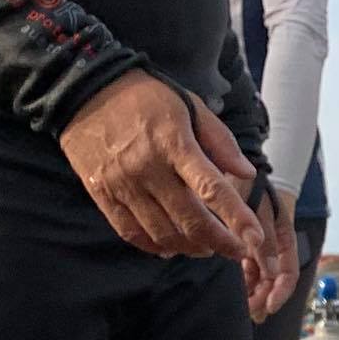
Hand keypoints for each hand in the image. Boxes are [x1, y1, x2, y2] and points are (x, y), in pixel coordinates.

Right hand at [59, 69, 265, 266]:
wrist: (83, 89)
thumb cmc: (146, 97)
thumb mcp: (189, 106)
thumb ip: (220, 141)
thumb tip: (247, 174)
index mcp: (174, 143)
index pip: (211, 188)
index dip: (236, 218)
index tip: (255, 239)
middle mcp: (148, 168)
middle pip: (190, 221)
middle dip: (220, 243)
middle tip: (236, 250)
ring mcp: (122, 184)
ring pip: (163, 234)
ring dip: (191, 248)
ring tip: (207, 247)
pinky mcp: (101, 194)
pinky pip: (132, 233)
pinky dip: (156, 246)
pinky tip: (172, 247)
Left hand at [244, 187, 300, 321]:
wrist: (235, 166)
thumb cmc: (252, 185)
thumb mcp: (261, 211)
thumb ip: (265, 240)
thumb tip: (271, 273)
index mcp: (285, 239)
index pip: (289, 273)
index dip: (281, 293)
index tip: (268, 308)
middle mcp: (275, 246)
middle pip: (274, 280)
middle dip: (264, 298)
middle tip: (251, 314)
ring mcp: (260, 245)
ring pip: (260, 277)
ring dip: (254, 292)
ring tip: (243, 307)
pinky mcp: (245, 242)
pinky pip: (247, 267)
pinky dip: (243, 279)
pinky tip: (236, 288)